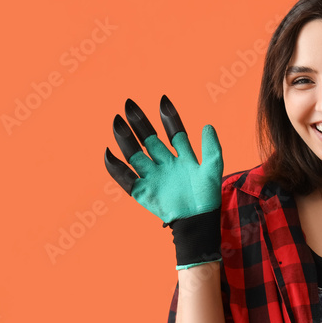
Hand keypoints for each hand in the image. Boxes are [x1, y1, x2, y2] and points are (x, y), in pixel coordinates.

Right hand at [104, 95, 223, 225]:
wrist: (198, 222)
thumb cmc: (207, 198)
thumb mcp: (212, 171)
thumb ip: (212, 149)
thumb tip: (207, 126)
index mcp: (183, 159)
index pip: (174, 133)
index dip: (169, 118)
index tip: (163, 100)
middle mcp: (166, 165)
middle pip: (149, 139)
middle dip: (139, 123)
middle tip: (129, 105)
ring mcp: (153, 177)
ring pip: (135, 154)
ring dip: (125, 139)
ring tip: (117, 122)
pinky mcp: (143, 192)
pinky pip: (125, 178)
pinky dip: (115, 168)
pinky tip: (109, 154)